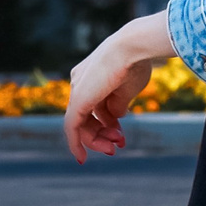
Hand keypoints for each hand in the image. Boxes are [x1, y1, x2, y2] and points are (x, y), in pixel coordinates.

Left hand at [64, 11, 174, 162]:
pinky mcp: (77, 101)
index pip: (94, 105)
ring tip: (113, 148)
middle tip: (118, 145)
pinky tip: (81, 157)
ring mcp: (77, 90)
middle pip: (86, 116)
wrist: (132, 48)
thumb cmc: (135, 63)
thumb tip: (116, 118)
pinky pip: (71, 127)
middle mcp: (80, 82)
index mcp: (91, 76)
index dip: (107, 123)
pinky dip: (75, 143)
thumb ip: (118, 104)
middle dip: (102, 134)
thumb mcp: (126, 89)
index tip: (119, 137)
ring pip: (80, 124)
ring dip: (97, 140)